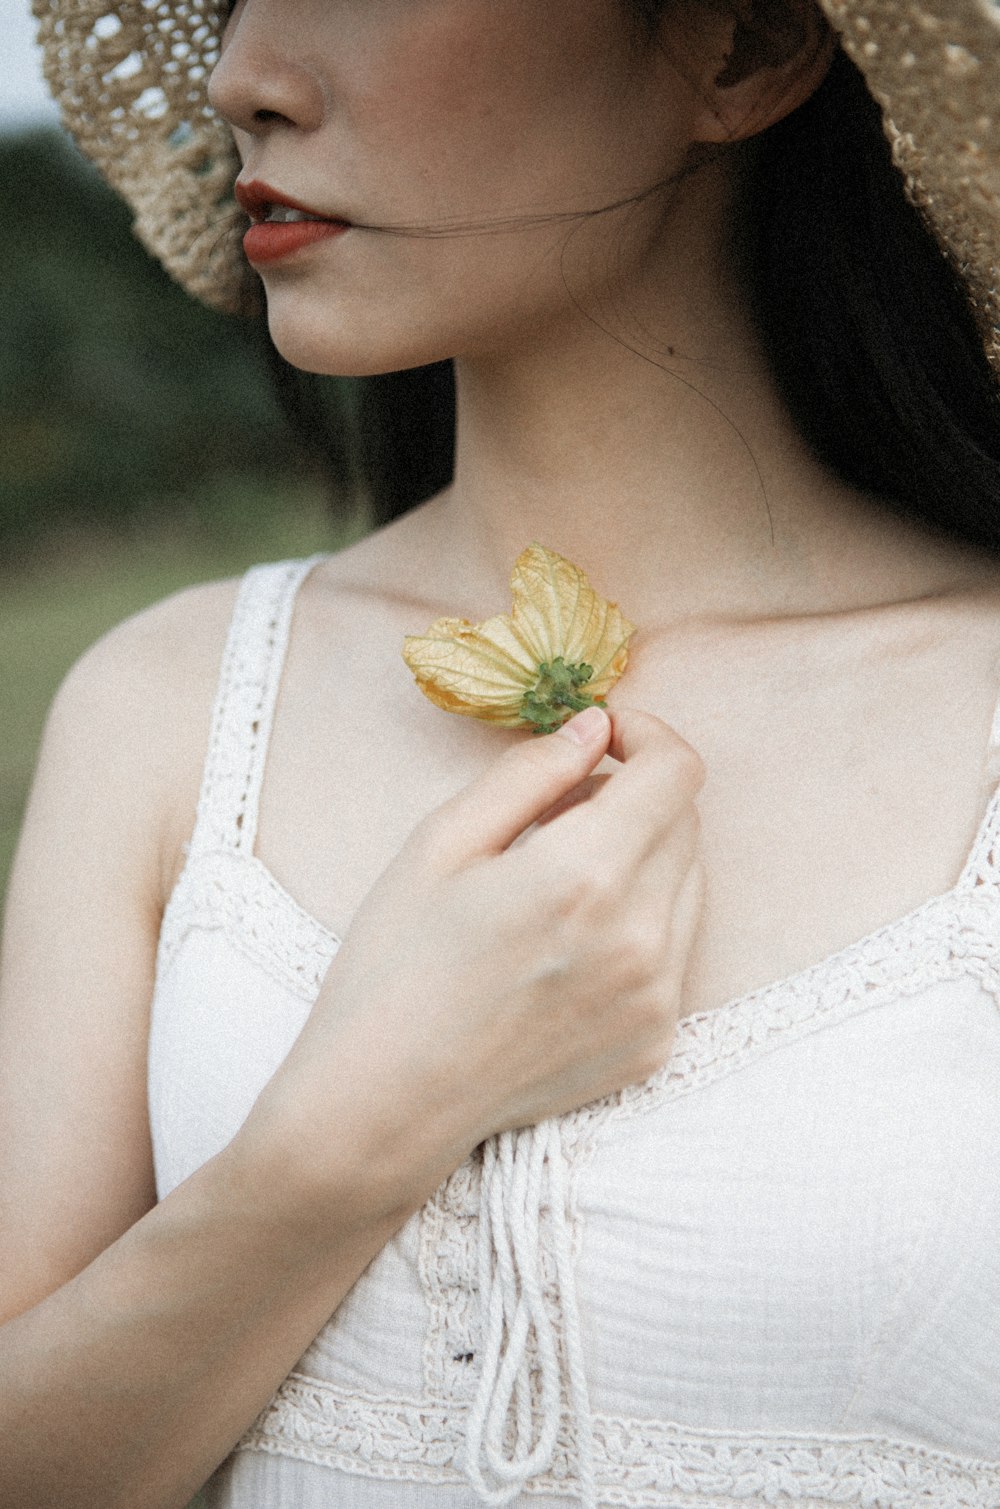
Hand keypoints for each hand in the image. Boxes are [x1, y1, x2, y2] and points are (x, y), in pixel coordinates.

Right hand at [253, 705, 703, 1209]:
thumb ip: (531, 771)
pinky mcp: (656, 1042)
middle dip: (636, 796)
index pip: (678, 771)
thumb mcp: (440, 843)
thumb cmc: (394, 966)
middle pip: (686, 824)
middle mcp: (641, 937)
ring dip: (642, 859)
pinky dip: (638, 925)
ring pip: (689, 886)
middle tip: (559, 811)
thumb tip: (595, 728)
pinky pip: (674, 951)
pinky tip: (565, 948)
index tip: (602, 739)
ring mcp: (656, 998)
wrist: (383, 1104)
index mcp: (585, 875)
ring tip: (557, 884)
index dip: (646, 735)